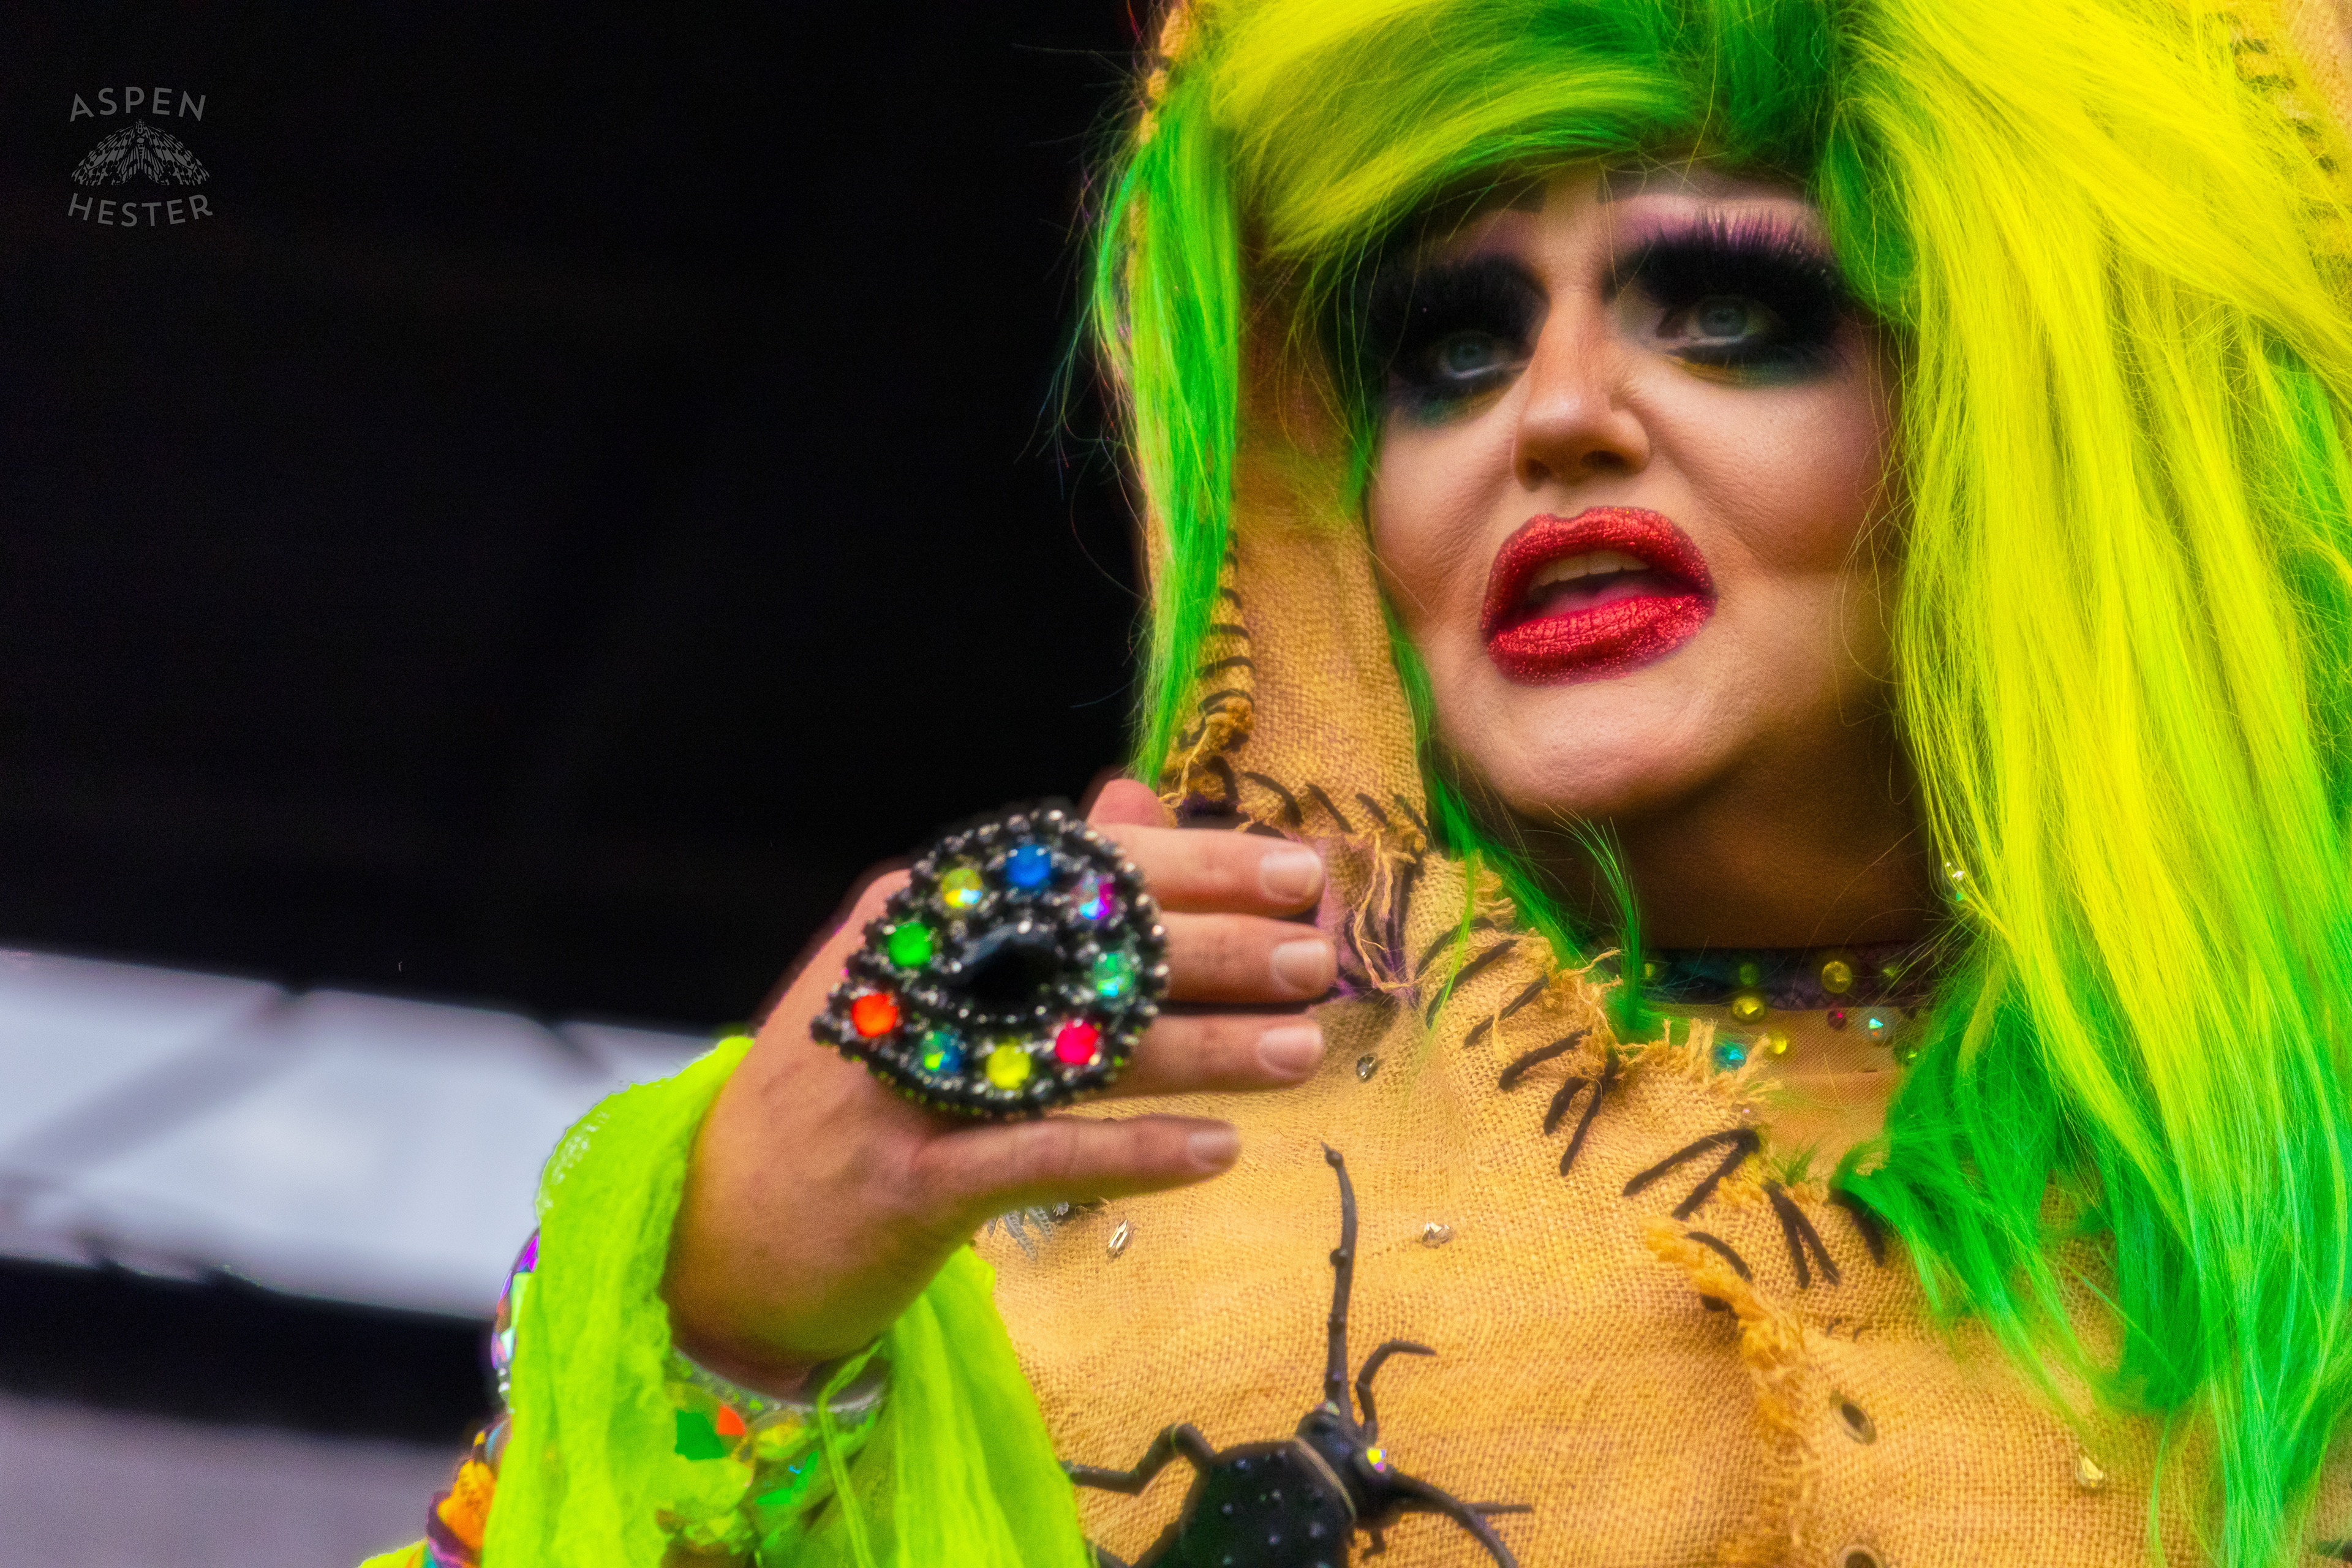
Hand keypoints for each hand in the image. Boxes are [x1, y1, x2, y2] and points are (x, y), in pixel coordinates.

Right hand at [661, 779, 1333, 1390]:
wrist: (717, 1235)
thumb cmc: (848, 1090)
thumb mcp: (927, 972)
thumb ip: (1038, 890)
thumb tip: (1136, 800)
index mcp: (919, 909)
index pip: (1075, 866)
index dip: (1195, 864)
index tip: (1299, 870)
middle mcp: (910, 977)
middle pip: (1088, 949)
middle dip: (1216, 947)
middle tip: (1317, 957)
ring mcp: (904, 1081)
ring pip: (1081, 1052)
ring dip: (1205, 1049)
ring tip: (1302, 1051)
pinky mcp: (909, 1183)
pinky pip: (1043, 1158)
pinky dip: (1136, 1155)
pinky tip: (1218, 1153)